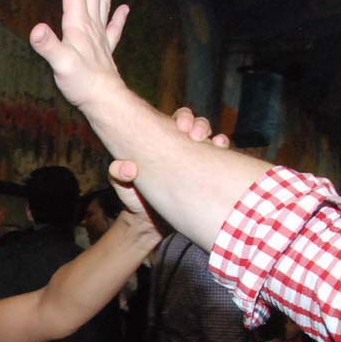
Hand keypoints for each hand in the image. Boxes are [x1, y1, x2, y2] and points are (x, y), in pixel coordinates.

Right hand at [28, 0, 128, 110]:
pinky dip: (118, 17)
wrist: (104, 101)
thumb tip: (36, 29)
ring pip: (103, 2)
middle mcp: (89, 26)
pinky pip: (113, 29)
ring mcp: (98, 37)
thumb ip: (48, 46)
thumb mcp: (60, 64)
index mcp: (77, 25)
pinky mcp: (104, 51)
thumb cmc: (81, 83)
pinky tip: (124, 9)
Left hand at [107, 106, 230, 215]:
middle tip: (194, 134)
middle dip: (199, 124)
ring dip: (214, 137)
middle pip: (196, 125)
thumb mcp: (121, 184)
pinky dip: (223, 153)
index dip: (181, 118)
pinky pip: (221, 161)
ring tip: (213, 143)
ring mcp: (196, 160)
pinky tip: (221, 152)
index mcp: (161, 141)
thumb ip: (117, 172)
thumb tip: (129, 167)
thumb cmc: (135, 197)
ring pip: (211, 139)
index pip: (175, 121)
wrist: (148, 223)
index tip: (180, 126)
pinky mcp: (207, 175)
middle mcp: (181, 147)